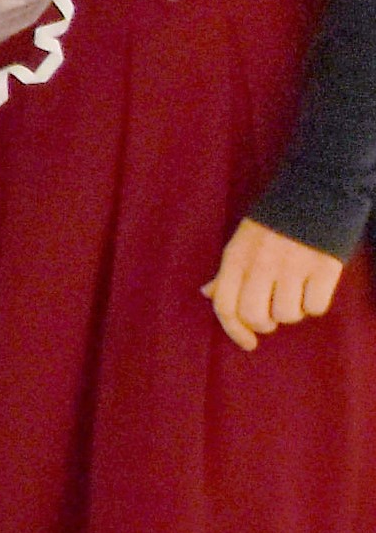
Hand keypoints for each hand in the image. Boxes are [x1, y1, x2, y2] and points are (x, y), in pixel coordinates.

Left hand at [207, 214, 346, 351]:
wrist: (318, 190)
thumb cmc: (276, 221)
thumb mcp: (243, 240)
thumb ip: (227, 271)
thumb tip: (207, 293)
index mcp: (236, 257)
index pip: (225, 305)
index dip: (234, 330)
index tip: (248, 343)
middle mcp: (262, 263)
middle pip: (255, 316)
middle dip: (265, 323)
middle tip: (274, 314)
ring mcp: (294, 265)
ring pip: (287, 315)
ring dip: (293, 312)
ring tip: (296, 292)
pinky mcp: (324, 267)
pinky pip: (316, 306)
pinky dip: (315, 304)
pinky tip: (314, 287)